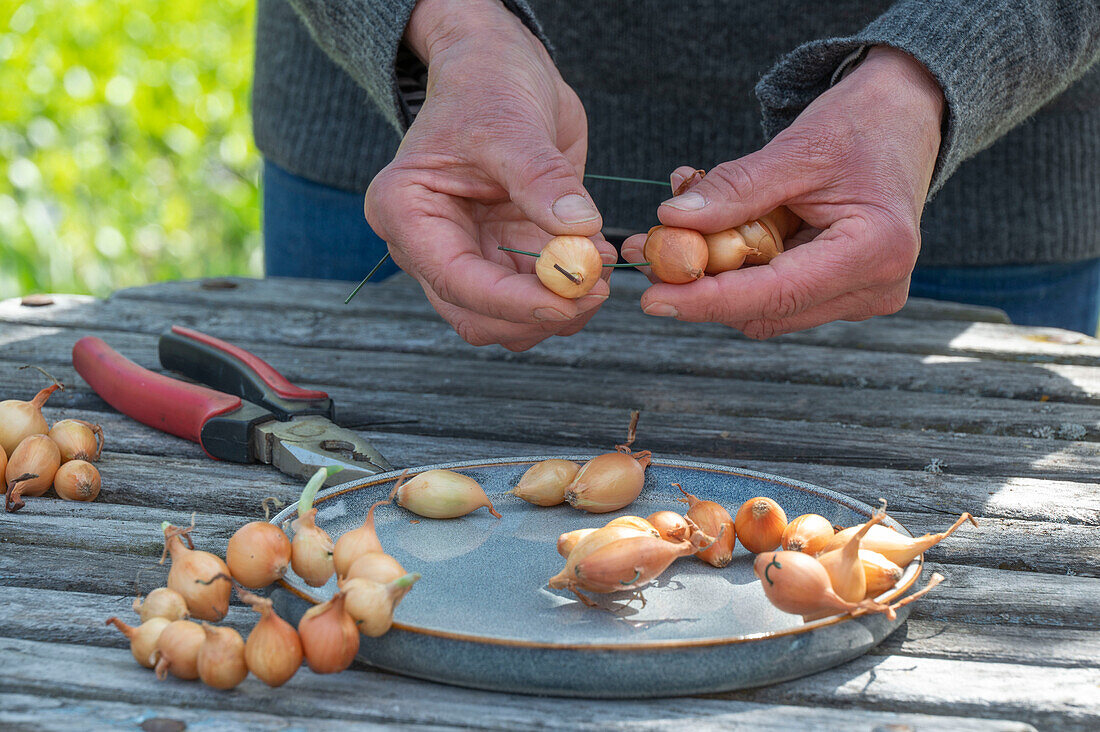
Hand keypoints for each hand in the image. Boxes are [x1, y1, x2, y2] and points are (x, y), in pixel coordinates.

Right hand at [364, 0, 613, 350]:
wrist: (500, 69)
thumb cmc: (486, 84)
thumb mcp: (511, 123)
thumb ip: (542, 178)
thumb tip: (579, 230)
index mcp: (406, 212)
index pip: (455, 280)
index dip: (513, 302)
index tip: (569, 298)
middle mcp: (429, 246)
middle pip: (478, 316)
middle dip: (539, 313)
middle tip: (596, 288)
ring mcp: (470, 255)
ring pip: (510, 320)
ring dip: (559, 308)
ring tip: (598, 264)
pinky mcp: (506, 256)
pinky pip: (537, 297)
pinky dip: (571, 290)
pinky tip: (595, 256)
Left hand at [621, 46, 944, 338]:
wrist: (903, 119)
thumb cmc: (862, 126)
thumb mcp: (796, 148)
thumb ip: (736, 189)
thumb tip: (673, 220)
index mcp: (874, 252)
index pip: (776, 295)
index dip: (709, 300)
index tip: (653, 298)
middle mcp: (874, 288)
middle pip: (764, 310)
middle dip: (700, 285)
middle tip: (647, 248)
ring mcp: (860, 296)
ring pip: (763, 308)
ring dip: (713, 275)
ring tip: (676, 227)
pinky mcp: (843, 293)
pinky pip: (774, 292)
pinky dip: (737, 267)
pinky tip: (715, 230)